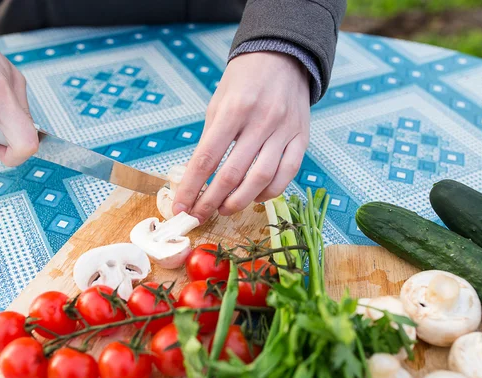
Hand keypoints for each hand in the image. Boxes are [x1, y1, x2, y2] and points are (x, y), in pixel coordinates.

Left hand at [173, 52, 309, 222]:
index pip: (207, 158)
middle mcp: (261, 121)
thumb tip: (196, 179)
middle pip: (233, 174)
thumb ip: (210, 140)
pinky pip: (287, 174)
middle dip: (211, 201)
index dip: (191, 188)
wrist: (282, 57)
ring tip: (224, 209)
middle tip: (199, 215)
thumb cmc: (243, 81)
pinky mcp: (301, 138)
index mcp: (233, 110)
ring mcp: (284, 131)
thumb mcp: (218, 103)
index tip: (180, 207)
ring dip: (239, 201)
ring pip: (261, 179)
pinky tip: (255, 197)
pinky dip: (269, 192)